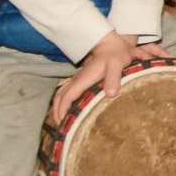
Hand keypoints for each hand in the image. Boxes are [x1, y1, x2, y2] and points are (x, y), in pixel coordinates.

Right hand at [51, 32, 172, 123]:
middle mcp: (76, 80)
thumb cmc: (116, 56)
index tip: (63, 124)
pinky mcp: (79, 81)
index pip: (67, 97)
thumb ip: (113, 78)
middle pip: (59, 99)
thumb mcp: (117, 65)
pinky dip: (62, 103)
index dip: (63, 111)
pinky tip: (68, 111)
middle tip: (62, 130)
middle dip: (57, 114)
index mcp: (83, 79)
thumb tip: (111, 94)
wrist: (112, 46)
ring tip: (63, 123)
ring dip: (58, 109)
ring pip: (60, 96)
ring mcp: (76, 80)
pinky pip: (65, 93)